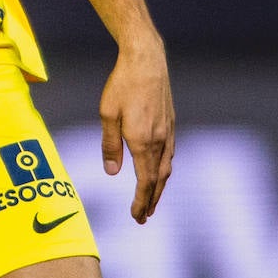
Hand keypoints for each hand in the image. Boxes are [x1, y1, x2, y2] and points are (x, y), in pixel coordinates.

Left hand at [99, 37, 173, 223]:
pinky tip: (160, 171)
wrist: (146, 60)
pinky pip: (170, 153)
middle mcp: (160, 140)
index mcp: (143, 141)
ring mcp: (168, 131)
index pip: (145, 181)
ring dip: (159, 188)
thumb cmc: (122, 84)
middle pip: (159, 180)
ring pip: (167, 168)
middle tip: (144, 217)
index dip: (141, 201)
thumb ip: (110, 145)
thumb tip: (113, 172)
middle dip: (151, 201)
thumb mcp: (107, 114)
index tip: (136, 216)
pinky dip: (165, 169)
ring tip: (152, 200)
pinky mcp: (171, 122)